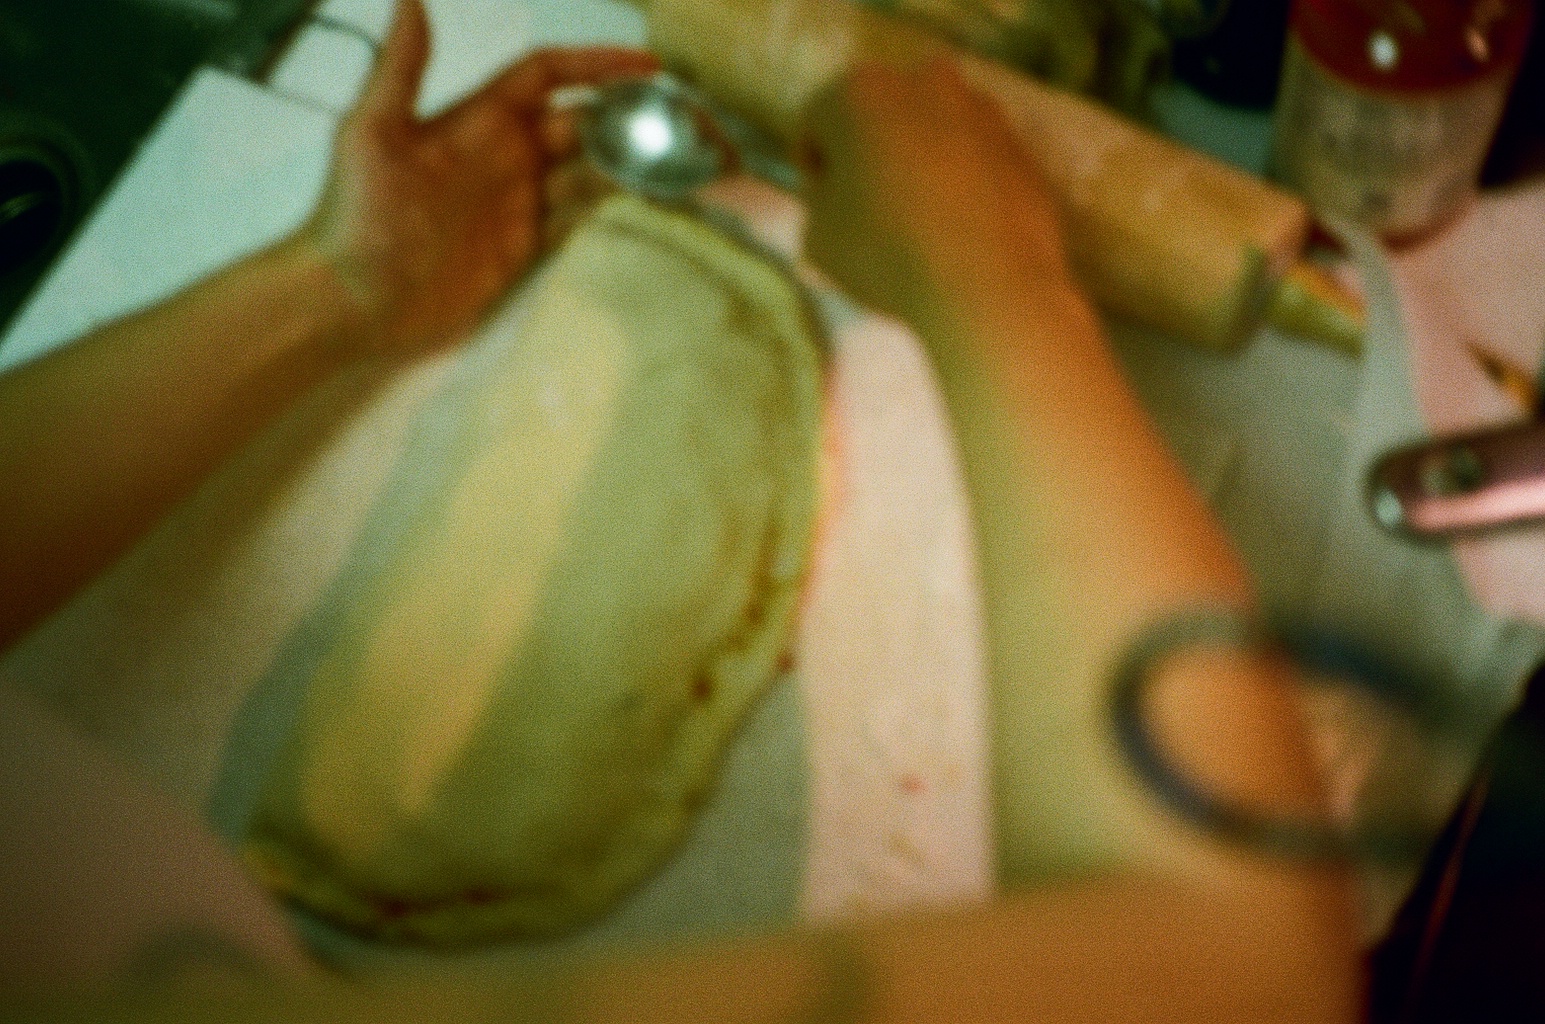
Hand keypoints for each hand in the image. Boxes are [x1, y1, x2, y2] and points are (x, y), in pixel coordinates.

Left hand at [299, 0, 656, 354]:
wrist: (351, 298)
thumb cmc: (358, 214)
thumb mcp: (372, 135)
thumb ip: (400, 71)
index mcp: (477, 120)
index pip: (546, 75)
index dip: (594, 64)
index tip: (647, 65)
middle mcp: (504, 156)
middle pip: (579, 122)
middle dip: (625, 115)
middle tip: (679, 120)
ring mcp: (517, 204)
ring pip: (585, 171)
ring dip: (625, 162)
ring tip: (675, 162)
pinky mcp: (522, 250)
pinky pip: (575, 222)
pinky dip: (609, 212)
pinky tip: (644, 208)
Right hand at [801, 60, 1069, 332]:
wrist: (989, 286)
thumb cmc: (888, 256)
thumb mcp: (818, 238)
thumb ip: (821, 201)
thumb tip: (839, 193)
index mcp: (857, 91)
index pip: (815, 126)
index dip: (814, 173)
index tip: (826, 212)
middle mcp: (922, 81)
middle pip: (876, 118)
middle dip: (868, 157)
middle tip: (867, 215)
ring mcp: (979, 108)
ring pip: (928, 132)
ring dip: (916, 165)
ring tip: (916, 226)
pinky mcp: (1019, 143)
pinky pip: (973, 158)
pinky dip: (961, 182)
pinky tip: (956, 230)